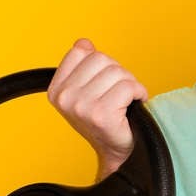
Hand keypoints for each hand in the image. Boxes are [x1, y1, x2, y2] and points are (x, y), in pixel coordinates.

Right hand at [47, 38, 148, 178]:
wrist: (115, 152)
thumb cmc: (103, 122)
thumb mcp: (84, 92)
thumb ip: (82, 66)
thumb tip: (84, 42)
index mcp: (56, 89)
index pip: (80, 52)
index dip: (100, 62)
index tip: (104, 80)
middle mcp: (64, 97)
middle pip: (101, 58)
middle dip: (117, 72)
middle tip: (119, 91)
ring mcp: (81, 106)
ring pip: (117, 72)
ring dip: (130, 83)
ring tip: (127, 99)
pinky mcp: (102, 114)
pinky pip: (129, 86)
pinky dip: (139, 92)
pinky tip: (136, 102)